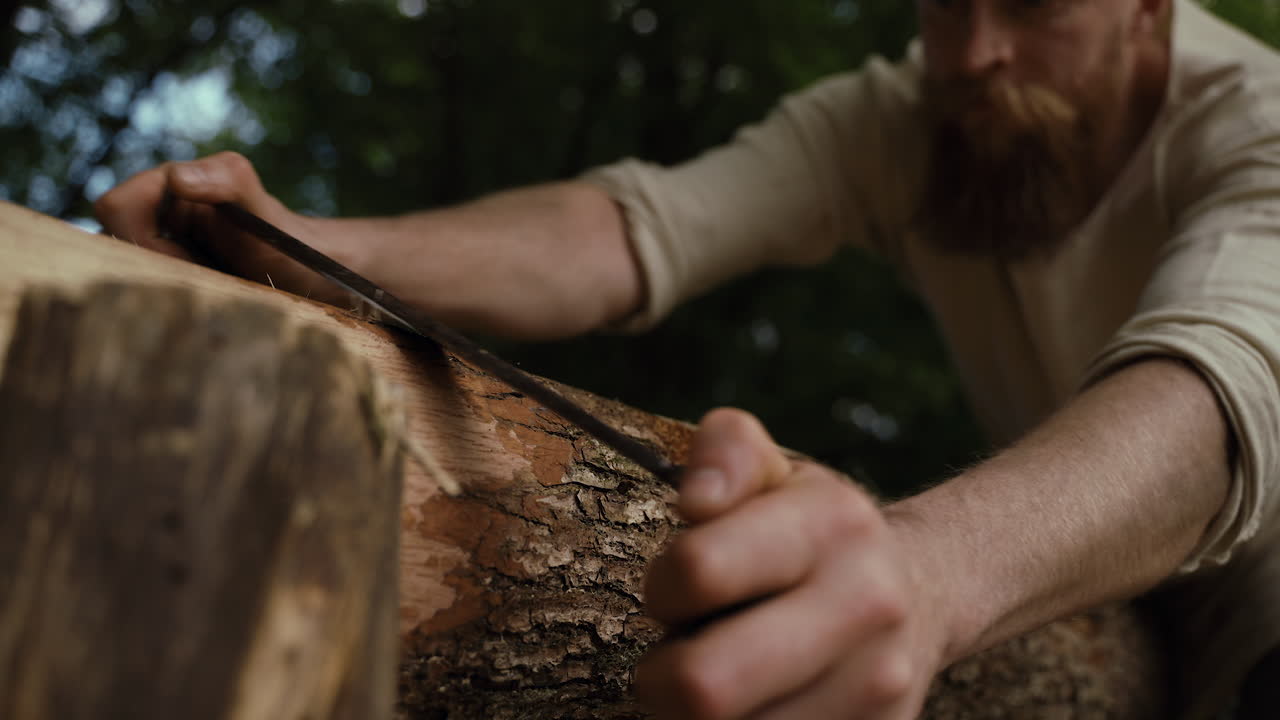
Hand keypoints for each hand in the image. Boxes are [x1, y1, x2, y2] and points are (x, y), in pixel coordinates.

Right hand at [94, 152, 349, 305]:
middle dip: (155, 268)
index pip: (115, 207)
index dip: (142, 237)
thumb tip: (176, 178)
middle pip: (115, 243)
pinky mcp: (167, 276)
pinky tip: (203, 301)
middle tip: (202, 281)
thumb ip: (227, 181)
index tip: (186, 260)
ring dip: (163, 287)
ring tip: (208, 291)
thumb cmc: (287, 243)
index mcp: (168, 187)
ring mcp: (158, 247)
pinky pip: (144, 290)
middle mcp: (155, 215)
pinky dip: (168, 301)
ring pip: (127, 270)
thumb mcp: (261, 209)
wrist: (307, 284)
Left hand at [636, 408, 947, 719]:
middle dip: (662, 679)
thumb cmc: (813, 530)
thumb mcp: (775, 472)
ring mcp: (878, 684)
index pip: (698, 570)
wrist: (924, 591)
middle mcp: (865, 604)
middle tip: (674, 658)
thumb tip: (696, 500)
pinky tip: (755, 704)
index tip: (672, 590)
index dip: (661, 588)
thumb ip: (725, 452)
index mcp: (831, 522)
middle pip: (704, 688)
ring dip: (698, 718)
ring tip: (722, 679)